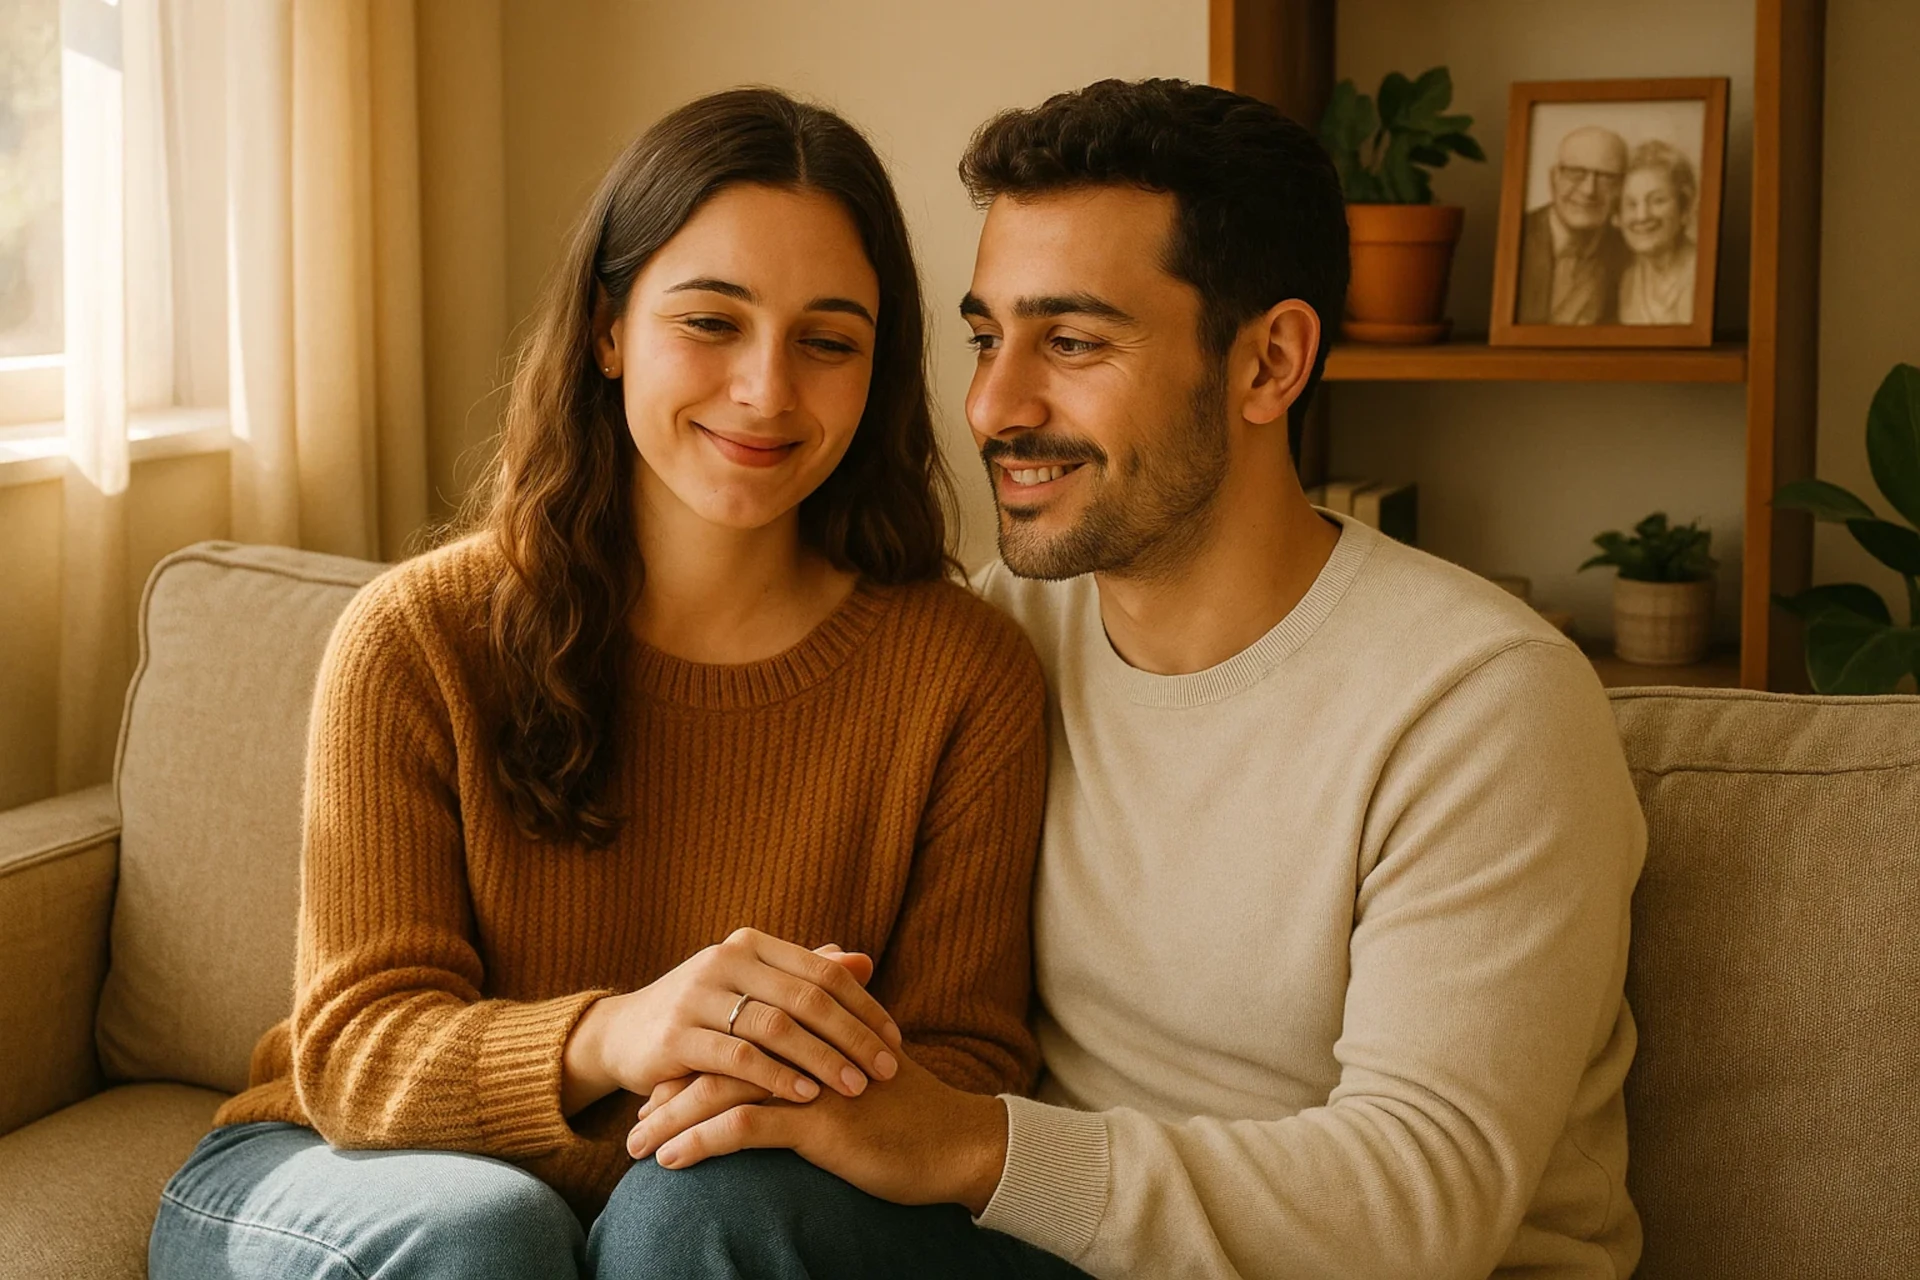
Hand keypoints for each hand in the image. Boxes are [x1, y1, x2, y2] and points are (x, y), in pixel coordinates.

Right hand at [561, 930, 900, 1115]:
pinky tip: (805, 1097)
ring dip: (822, 1059)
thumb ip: (804, 976)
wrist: (624, 1036)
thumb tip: (864, 961)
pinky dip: (777, 1076)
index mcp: (752, 945)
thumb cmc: (704, 1014)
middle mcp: (725, 960)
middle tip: (886, 1070)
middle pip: (807, 998)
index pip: (824, 972)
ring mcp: (698, 995)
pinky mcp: (677, 1034)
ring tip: (855, 1087)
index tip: (897, 1041)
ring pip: (776, 1026)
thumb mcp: (753, 989)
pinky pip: (738, 1056)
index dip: (865, 1006)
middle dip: (853, 1036)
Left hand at [624, 1047, 1009, 1214]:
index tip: (660, 1091)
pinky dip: (701, 1142)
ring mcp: (811, 1079)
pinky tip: (671, 1162)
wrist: (955, 1141)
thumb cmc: (907, 1113)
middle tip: (634, 1121)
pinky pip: (744, 1127)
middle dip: (670, 1091)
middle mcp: (808, 1044)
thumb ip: (819, 1054)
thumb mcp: (856, 1073)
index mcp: (814, 1028)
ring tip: (637, 1148)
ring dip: (672, 1119)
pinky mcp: (818, 1121)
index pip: (737, 1032)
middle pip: (718, 1056)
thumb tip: (777, 1065)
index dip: (694, 1062)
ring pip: (721, 1089)